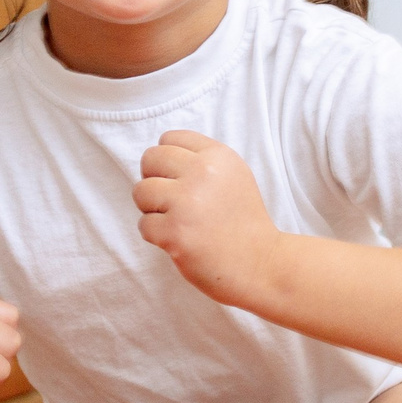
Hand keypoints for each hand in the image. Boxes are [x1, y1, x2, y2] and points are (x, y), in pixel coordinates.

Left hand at [134, 130, 285, 306]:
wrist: (260, 264)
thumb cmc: (243, 223)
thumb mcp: (234, 176)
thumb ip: (202, 161)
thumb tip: (158, 158)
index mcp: (218, 156)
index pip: (169, 138)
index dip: (167, 161)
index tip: (180, 181)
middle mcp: (203, 173)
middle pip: (150, 159)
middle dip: (155, 180)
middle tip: (173, 202)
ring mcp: (187, 202)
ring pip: (141, 191)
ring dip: (152, 209)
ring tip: (177, 221)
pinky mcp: (175, 233)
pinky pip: (144, 224)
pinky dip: (157, 236)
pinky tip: (181, 241)